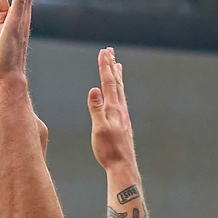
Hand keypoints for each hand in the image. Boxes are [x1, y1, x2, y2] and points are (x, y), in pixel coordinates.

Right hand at [87, 48, 136, 170]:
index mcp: (113, 109)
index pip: (108, 83)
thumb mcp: (99, 129)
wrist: (123, 166)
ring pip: (120, 91)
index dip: (105, 67)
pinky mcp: (123, 123)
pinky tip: (119, 93)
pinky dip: (120, 91)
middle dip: (111, 66)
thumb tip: (94, 89)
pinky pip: (121, 100)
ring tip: (117, 65)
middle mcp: (120, 109)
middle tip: (110, 51)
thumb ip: (96, 109)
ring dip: (117, 76)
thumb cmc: (109, 150)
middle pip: (116, 83)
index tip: (103, 52)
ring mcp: (123, 116)